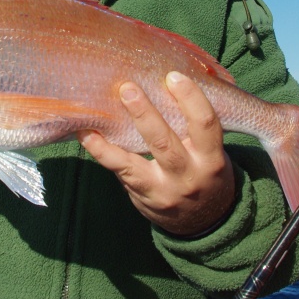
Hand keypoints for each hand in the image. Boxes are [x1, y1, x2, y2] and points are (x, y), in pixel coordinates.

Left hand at [78, 71, 235, 236]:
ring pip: (135, 162)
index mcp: (212, 158)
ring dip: (111, 138)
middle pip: (165, 144)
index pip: (206, 125)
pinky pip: (118, 171)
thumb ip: (196, 125)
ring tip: (98, 110)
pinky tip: (86, 133)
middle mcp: (188, 176)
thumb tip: (168, 80)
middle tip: (128, 88)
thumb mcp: (213, 151)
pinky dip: (100, 151)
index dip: (191, 99)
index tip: (174, 76)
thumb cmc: (206, 170)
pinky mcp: (142, 196)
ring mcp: (162, 189)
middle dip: (145, 114)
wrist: (204, 221)